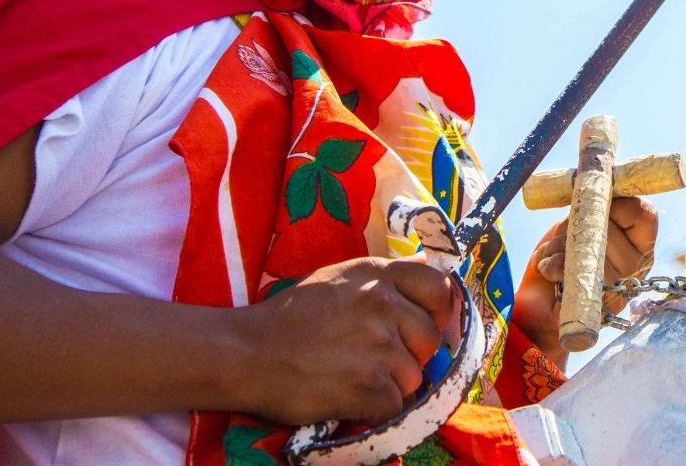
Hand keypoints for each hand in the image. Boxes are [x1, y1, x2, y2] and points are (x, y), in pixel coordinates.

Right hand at [231, 255, 457, 424]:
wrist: (245, 353)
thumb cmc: (286, 319)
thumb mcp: (337, 280)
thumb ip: (379, 283)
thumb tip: (421, 286)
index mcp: (377, 274)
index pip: (439, 287)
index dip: (440, 311)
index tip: (430, 325)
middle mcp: (384, 303)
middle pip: (430, 339)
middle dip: (411, 356)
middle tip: (376, 362)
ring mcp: (379, 344)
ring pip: (414, 376)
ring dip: (391, 386)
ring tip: (353, 380)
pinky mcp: (370, 384)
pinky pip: (395, 405)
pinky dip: (377, 411)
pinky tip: (350, 401)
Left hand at [514, 196, 658, 361]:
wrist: (535, 303)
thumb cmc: (562, 256)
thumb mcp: (581, 222)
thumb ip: (593, 204)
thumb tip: (597, 177)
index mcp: (640, 246)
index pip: (644, 212)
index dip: (614, 201)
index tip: (591, 204)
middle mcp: (637, 270)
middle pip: (609, 227)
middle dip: (573, 225)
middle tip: (563, 238)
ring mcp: (620, 291)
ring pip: (589, 248)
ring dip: (557, 246)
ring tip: (552, 259)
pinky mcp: (597, 309)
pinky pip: (574, 271)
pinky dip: (551, 264)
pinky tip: (549, 274)